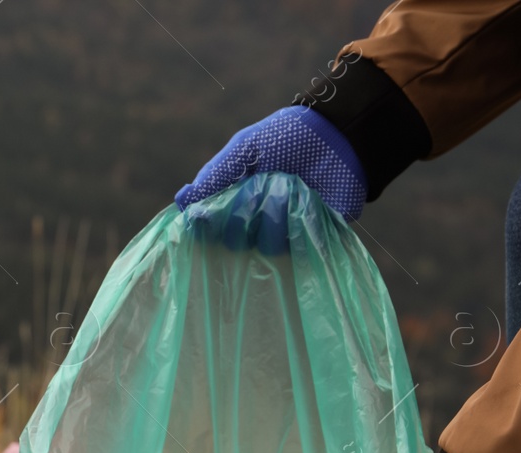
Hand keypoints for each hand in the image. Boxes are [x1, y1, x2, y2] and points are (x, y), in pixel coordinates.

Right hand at [175, 106, 365, 250]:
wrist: (339, 136)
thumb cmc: (286, 138)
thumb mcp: (244, 149)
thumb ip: (213, 176)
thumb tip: (182, 202)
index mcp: (232, 203)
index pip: (208, 229)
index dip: (208, 222)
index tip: (210, 211)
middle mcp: (253, 224)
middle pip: (234, 240)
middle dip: (246, 210)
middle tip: (261, 185)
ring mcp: (281, 233)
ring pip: (264, 245)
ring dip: (275, 214)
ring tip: (290, 187)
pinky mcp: (309, 240)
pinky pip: (295, 248)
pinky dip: (298, 222)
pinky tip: (307, 200)